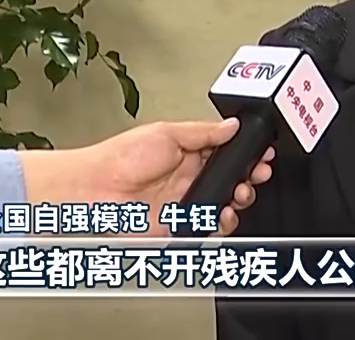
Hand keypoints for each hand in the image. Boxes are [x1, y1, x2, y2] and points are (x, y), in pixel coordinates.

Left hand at [19, 118, 274, 236]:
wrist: (93, 191)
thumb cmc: (118, 158)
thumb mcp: (166, 132)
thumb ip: (202, 132)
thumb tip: (231, 125)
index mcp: (186, 153)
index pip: (226, 153)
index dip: (246, 153)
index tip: (261, 152)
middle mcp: (187, 178)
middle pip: (231, 180)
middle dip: (250, 177)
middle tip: (258, 173)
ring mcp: (184, 203)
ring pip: (225, 206)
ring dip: (238, 200)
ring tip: (241, 194)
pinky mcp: (177, 226)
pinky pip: (208, 229)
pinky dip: (221, 224)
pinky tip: (224, 214)